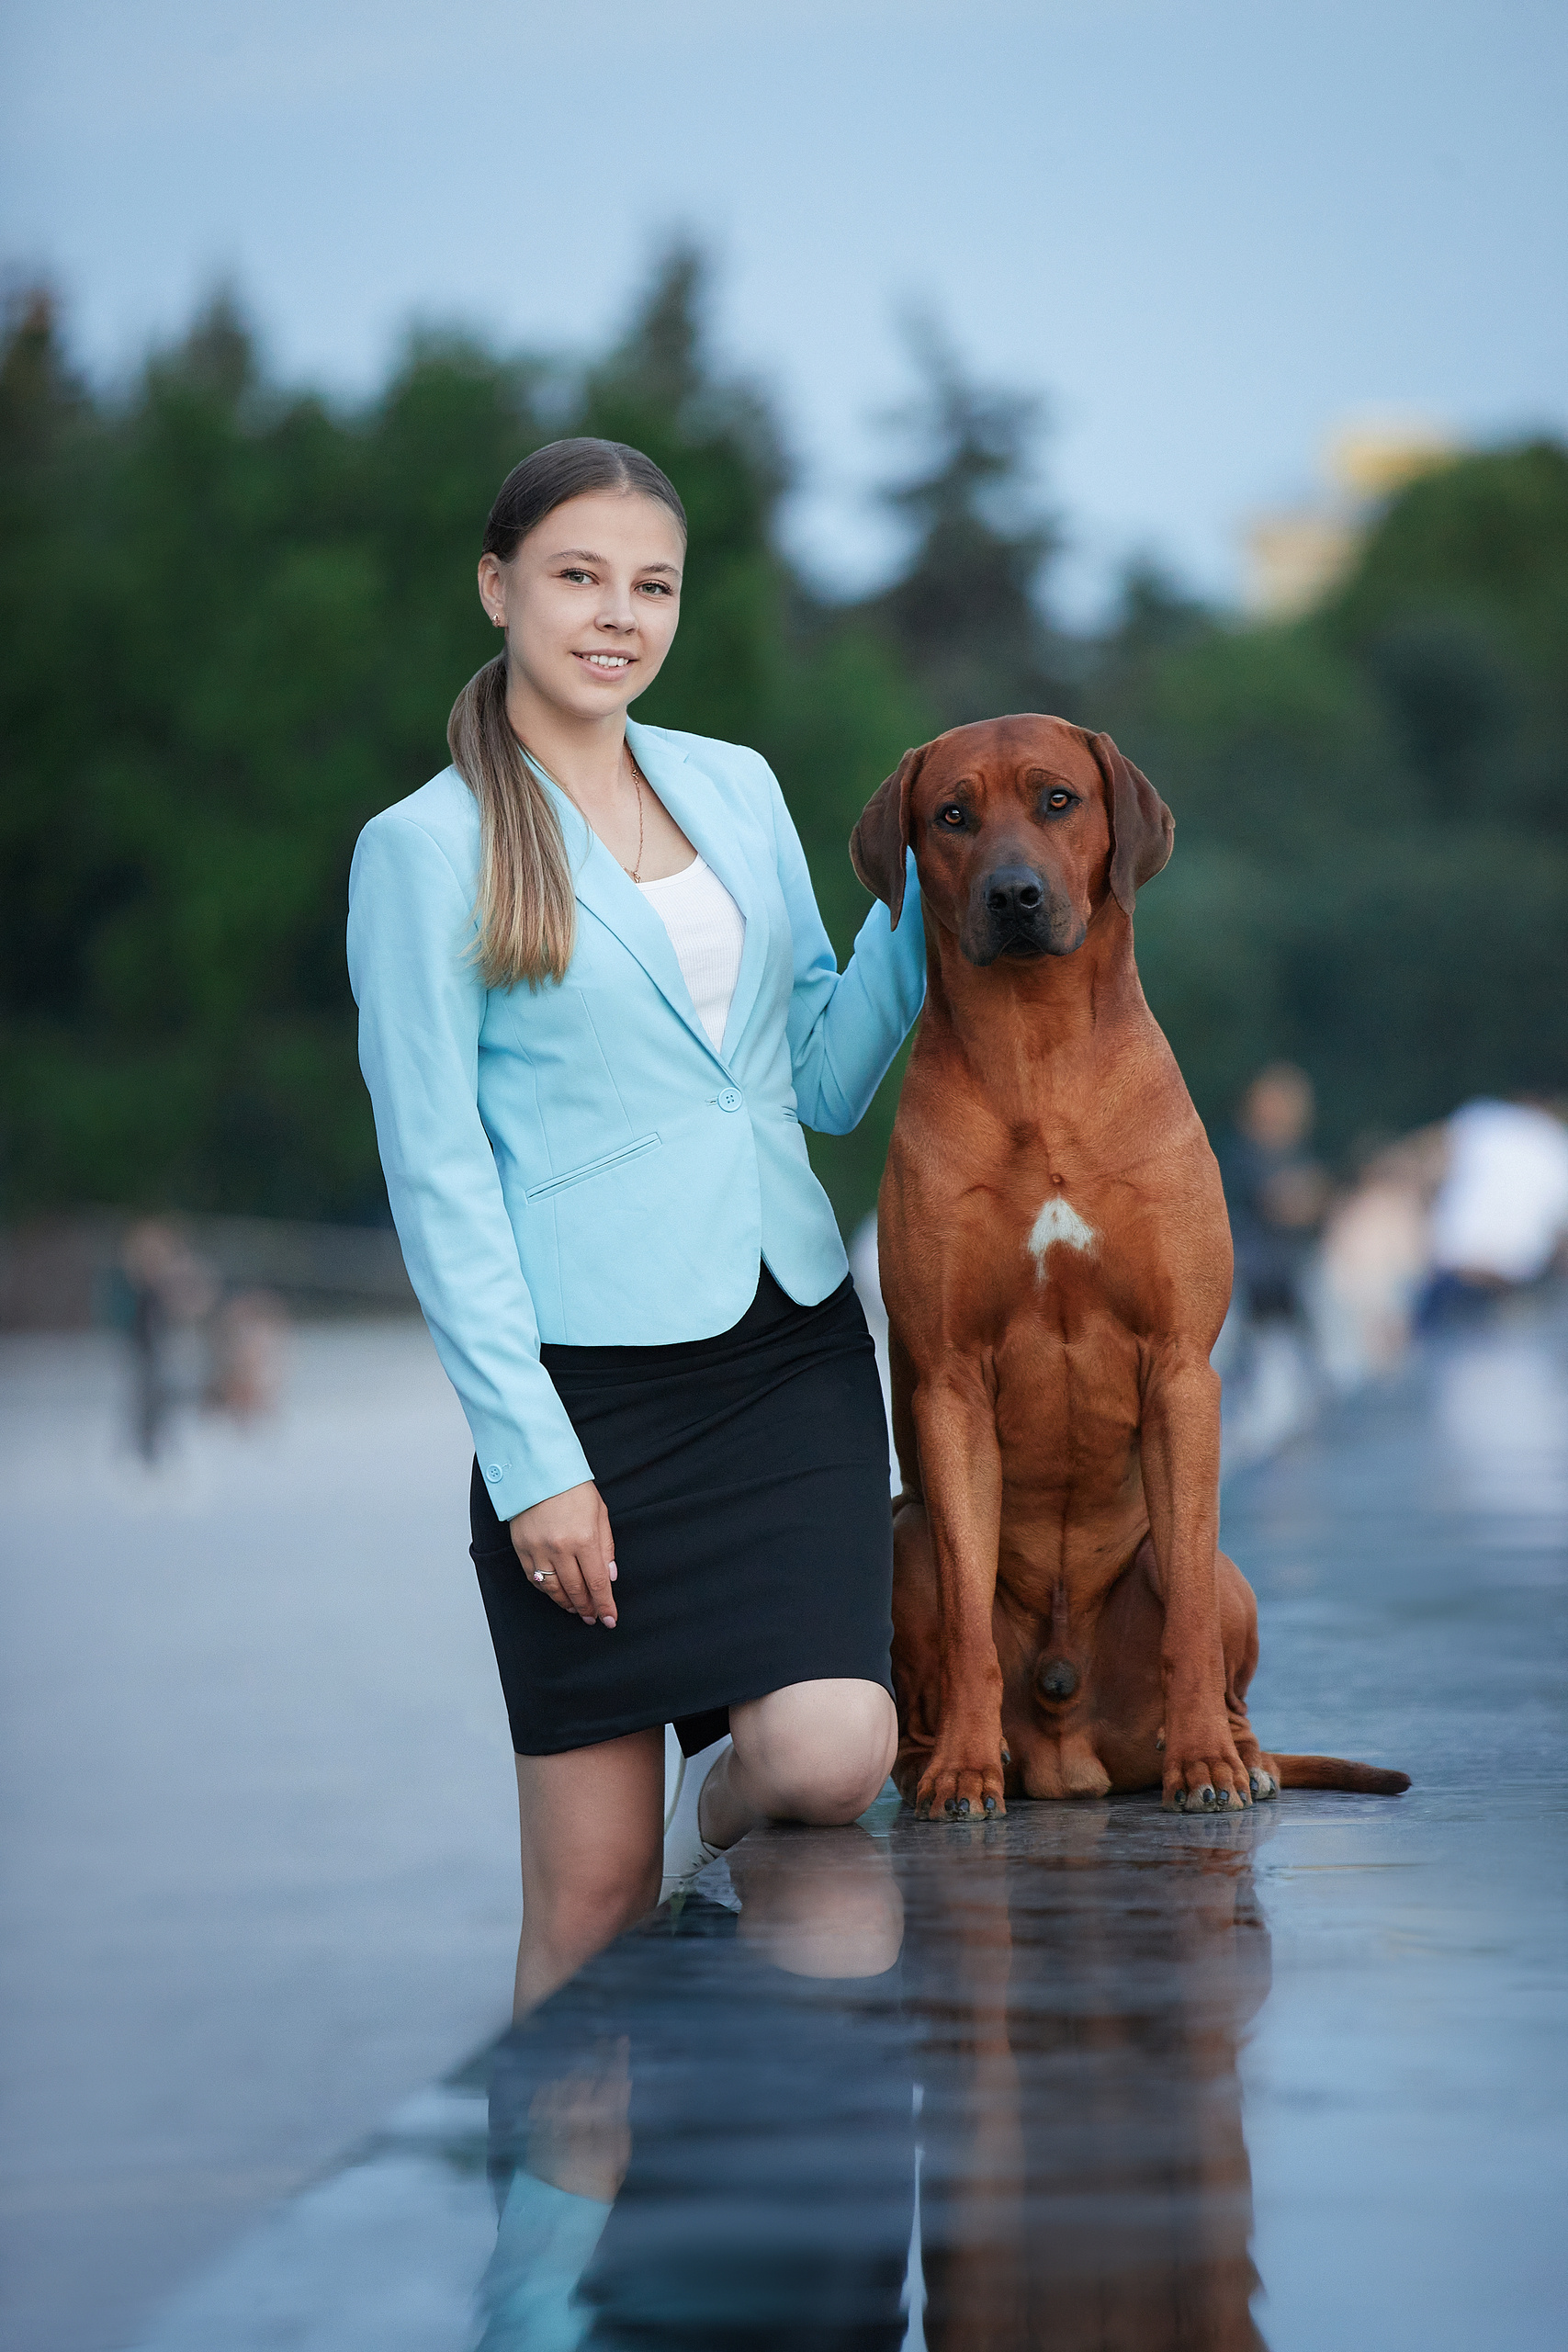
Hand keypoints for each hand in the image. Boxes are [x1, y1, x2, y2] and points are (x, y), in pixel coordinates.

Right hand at [510, 1481, 617, 1626]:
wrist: (538, 1470)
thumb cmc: (572, 1488)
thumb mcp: (600, 1513)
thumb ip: (606, 1547)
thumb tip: (610, 1576)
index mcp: (584, 1538)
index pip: (597, 1582)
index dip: (604, 1604)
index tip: (609, 1619)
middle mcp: (560, 1548)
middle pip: (575, 1590)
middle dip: (587, 1607)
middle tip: (593, 1616)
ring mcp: (538, 1549)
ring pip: (553, 1589)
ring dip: (566, 1603)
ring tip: (576, 1608)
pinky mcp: (521, 1548)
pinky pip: (534, 1579)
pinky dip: (546, 1590)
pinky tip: (555, 1593)